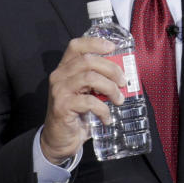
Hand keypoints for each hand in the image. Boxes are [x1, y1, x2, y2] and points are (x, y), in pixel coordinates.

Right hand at [40, 37, 125, 163]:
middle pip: (88, 60)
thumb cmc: (76, 114)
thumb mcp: (87, 93)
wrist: (59, 139)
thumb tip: (123, 75)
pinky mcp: (62, 106)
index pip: (76, 46)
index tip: (113, 48)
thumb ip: (98, 81)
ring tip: (118, 99)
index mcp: (65, 68)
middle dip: (111, 69)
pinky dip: (103, 109)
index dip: (95, 43)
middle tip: (123, 81)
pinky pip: (88, 101)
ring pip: (89, 78)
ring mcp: (59, 91)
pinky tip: (107, 118)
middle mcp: (59, 76)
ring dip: (110, 88)